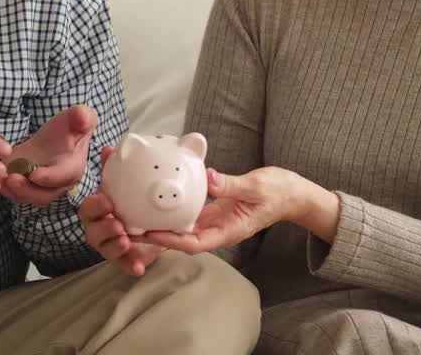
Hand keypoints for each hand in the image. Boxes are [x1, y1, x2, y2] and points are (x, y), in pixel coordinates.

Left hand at [1, 105, 96, 206]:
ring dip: (14, 191)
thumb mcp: (77, 117)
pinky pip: (16, 195)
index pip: (64, 177)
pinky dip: (5, 189)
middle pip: (44, 194)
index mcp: (73, 167)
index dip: (50, 178)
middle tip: (10, 178)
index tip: (34, 174)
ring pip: (29, 197)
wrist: (57, 139)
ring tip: (0, 179)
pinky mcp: (28, 188)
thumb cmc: (69, 128)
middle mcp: (59, 184)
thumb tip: (83, 117)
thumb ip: (82, 117)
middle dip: (27, 189)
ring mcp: (42, 189)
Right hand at [79, 145, 163, 275]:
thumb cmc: (132, 198)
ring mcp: (112, 245)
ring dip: (113, 246)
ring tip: (126, 241)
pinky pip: (125, 264)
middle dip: (103, 228)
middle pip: (93, 232)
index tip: (106, 200)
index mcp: (100, 208)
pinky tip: (139, 268)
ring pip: (105, 249)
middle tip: (117, 224)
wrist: (154, 220)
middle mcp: (101, 228)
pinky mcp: (126, 258)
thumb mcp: (126, 181)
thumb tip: (108, 149)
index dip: (94, 205)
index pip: (89, 208)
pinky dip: (130, 266)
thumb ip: (115, 167)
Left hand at [136, 166, 319, 253]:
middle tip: (129, 233)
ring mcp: (213, 221)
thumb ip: (232, 184)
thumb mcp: (257, 186)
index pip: (195, 243)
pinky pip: (188, 214)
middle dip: (157, 240)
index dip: (172, 241)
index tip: (151, 234)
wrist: (292, 194)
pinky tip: (153, 202)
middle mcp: (217, 230)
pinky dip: (170, 210)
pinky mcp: (211, 210)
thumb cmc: (278, 192)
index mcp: (228, 231)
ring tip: (132, 220)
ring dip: (158, 226)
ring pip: (181, 229)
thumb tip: (208, 178)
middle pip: (182, 241)